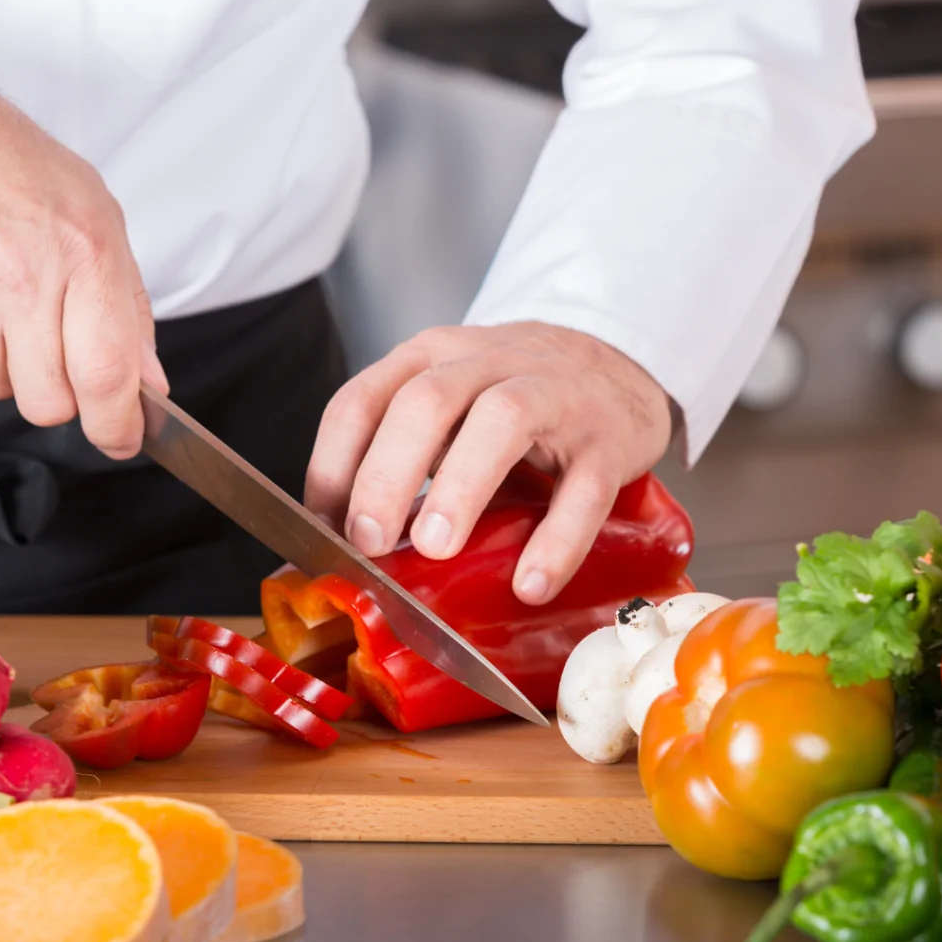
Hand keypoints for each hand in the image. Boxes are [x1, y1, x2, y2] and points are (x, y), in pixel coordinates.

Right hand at [0, 58, 167, 458]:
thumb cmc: (20, 169)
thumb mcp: (101, 224)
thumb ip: (131, 311)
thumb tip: (150, 382)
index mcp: (84, 258)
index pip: (106, 376)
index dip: (117, 426)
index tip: (123, 440)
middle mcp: (23, 283)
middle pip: (48, 404)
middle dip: (62, 396)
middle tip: (61, 355)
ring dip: (10, 367)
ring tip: (10, 309)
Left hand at [305, 321, 671, 603]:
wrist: (616, 368)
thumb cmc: (514, 403)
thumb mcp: (450, 411)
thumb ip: (406, 459)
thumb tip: (350, 546)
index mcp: (431, 359)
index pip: (361, 400)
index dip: (334, 466)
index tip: (325, 529)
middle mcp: (488, 364)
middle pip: (426, 400)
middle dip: (387, 474)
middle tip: (370, 540)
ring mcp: (555, 395)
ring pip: (503, 419)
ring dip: (461, 486)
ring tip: (436, 548)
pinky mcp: (607, 439)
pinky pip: (585, 486)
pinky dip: (557, 538)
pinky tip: (531, 582)